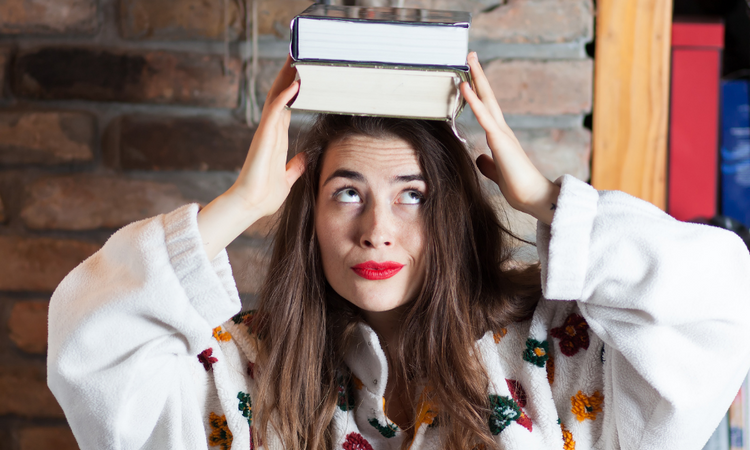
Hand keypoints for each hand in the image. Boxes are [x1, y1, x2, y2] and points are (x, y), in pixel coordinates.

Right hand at [197, 55, 305, 259]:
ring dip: (286, 78)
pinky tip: (295, 83)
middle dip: (288, 76)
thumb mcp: (288, 178)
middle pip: (280, 96)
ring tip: (296, 58)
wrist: (252, 205)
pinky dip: (285, 96)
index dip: (293, 90)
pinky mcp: (263, 137)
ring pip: (276, 97)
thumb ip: (295, 166)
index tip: (301, 74)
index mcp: (277, 139)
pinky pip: (275, 111)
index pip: (287, 107)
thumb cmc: (265, 195)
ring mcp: (266, 132)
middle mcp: (270, 131)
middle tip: (297, 55)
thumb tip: (305, 158)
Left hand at [460, 52, 559, 224]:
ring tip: (469, 59)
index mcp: (500, 138)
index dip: (477, 92)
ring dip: (477, 78)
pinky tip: (464, 85)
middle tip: (470, 55)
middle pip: (488, 96)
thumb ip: (488, 165)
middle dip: (478, 75)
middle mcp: (502, 130)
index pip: (486, 109)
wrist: (534, 198)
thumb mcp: (497, 173)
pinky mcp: (500, 139)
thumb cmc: (520, 188)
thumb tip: (479, 157)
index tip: (469, 76)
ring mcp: (502, 133)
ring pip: (487, 99)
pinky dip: (473, 99)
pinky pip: (484, 115)